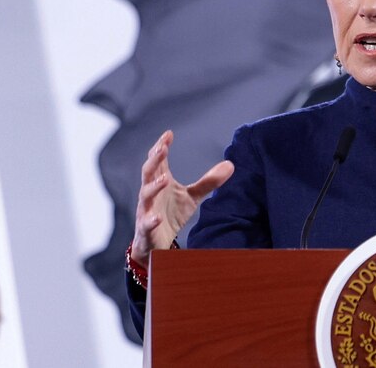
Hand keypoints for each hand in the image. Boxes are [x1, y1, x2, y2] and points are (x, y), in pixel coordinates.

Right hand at [130, 130, 233, 265]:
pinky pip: (146, 223)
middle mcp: (150, 193)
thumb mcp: (192, 196)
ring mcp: (146, 210)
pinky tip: (157, 218)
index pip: (158, 161)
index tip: (169, 134)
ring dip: (153, 186)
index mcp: (160, 181)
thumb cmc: (171, 214)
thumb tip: (231, 164)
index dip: (161, 146)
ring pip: (145, 195)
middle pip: (148, 172)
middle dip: (154, 160)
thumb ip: (208, 181)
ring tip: (164, 179)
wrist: (157, 242)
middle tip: (163, 148)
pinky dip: (151, 220)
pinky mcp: (146, 229)